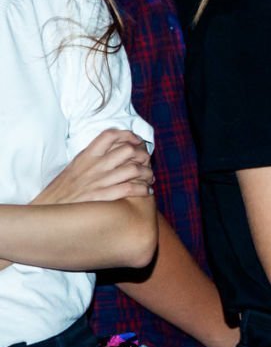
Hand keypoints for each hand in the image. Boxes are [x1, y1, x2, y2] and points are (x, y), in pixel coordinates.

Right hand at [33, 129, 152, 204]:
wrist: (46, 211)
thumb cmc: (62, 192)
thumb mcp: (74, 169)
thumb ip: (91, 160)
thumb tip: (113, 152)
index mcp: (85, 156)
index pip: (109, 135)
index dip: (128, 135)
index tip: (136, 142)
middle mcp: (93, 166)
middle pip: (127, 150)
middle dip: (143, 155)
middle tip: (146, 163)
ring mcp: (97, 181)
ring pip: (133, 169)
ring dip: (147, 173)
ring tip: (149, 178)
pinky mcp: (100, 197)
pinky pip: (129, 189)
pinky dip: (142, 189)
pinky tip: (146, 191)